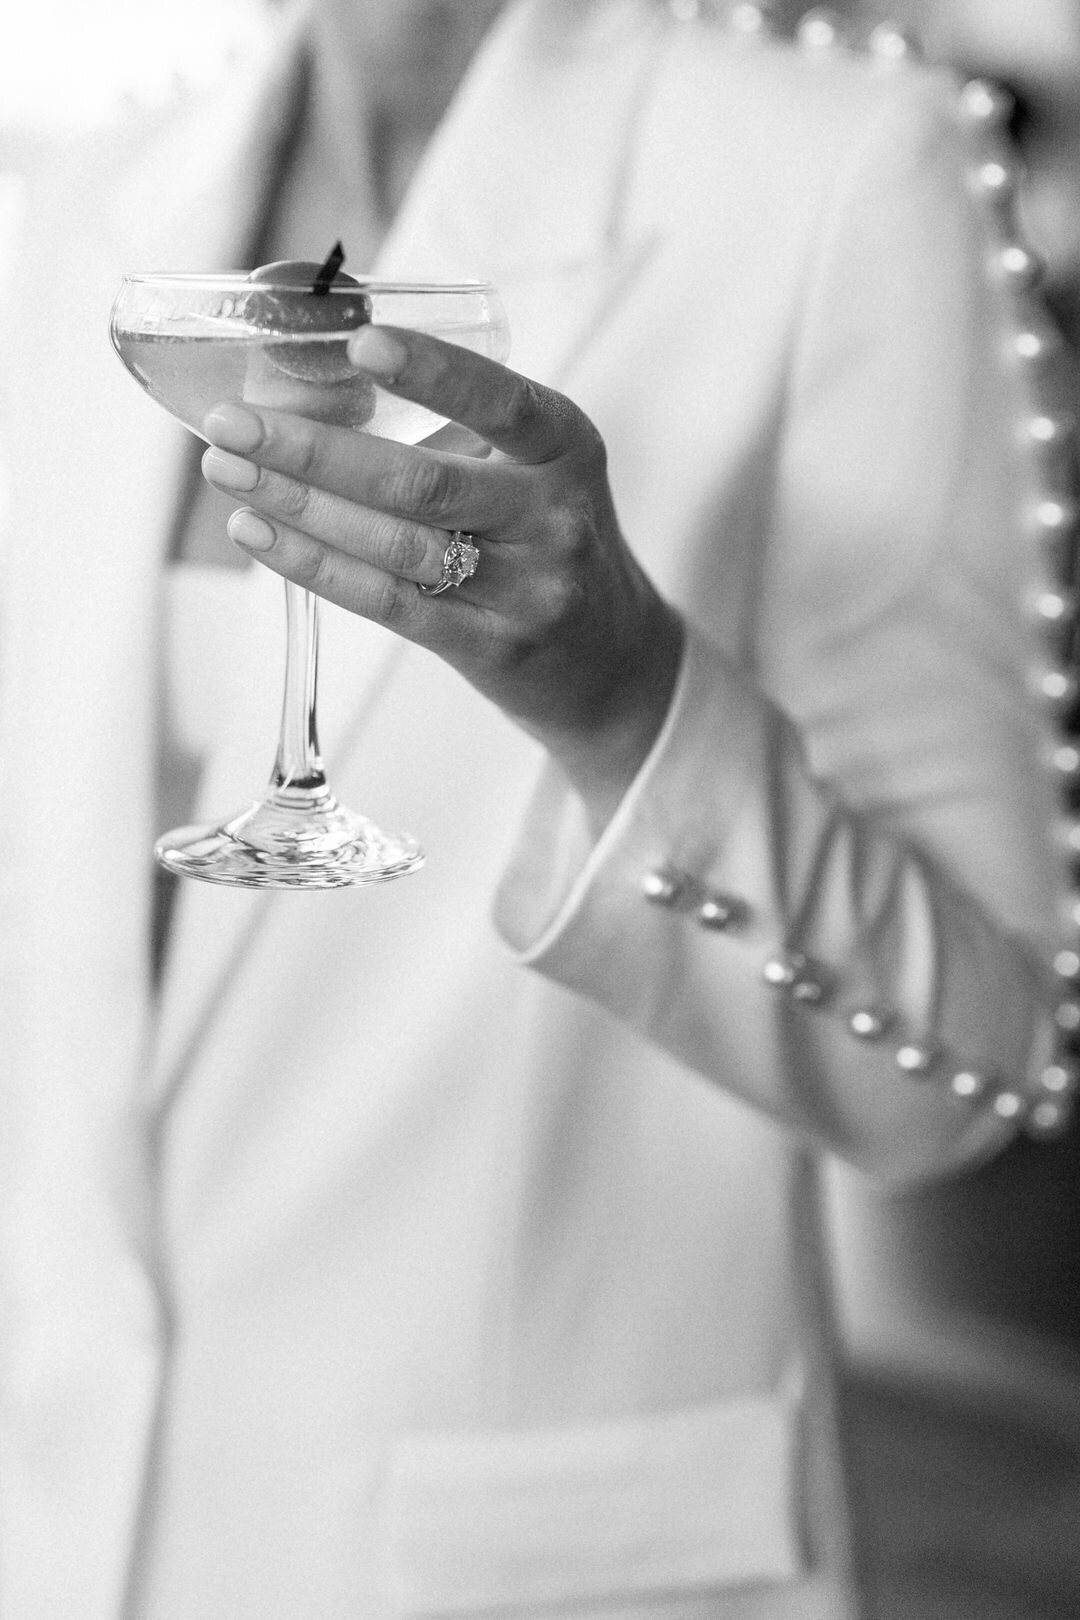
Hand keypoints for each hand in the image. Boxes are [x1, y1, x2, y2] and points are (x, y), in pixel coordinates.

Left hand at [201, 325, 683, 830]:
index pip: (498, 401)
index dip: (431, 372)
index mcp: (565, 446)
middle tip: (233, 422)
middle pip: (421, 482)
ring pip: (396, 545)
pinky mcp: (491, 646)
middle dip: (314, 450)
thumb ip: (451, 429)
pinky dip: (315, 566)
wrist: (610, 659)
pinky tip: (259, 535)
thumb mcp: (530, 468)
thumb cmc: (543, 539)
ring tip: (228, 472)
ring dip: (299, 507)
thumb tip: (306, 383)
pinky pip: (389, 603)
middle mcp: (553, 515)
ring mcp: (526, 588)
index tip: (358, 344)